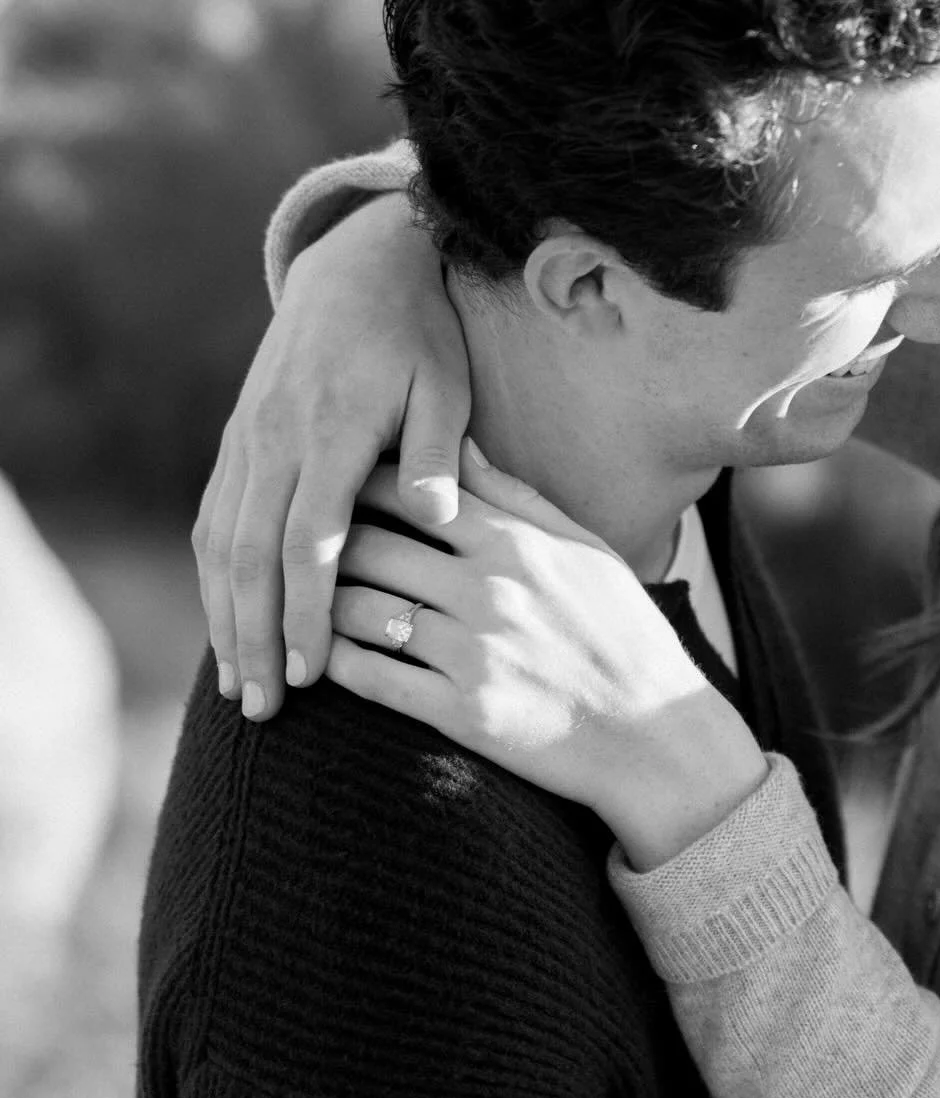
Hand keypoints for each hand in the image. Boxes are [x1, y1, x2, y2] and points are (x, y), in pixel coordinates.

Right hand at [193, 193, 469, 720]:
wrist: (357, 265)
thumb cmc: (419, 335)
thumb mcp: (447, 384)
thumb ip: (441, 454)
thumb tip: (437, 520)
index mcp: (331, 431)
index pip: (309, 540)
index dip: (306, 610)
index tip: (311, 674)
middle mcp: (274, 439)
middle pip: (249, 556)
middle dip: (253, 638)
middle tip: (264, 707)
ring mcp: (246, 439)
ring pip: (219, 544)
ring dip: (224, 619)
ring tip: (237, 686)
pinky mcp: (235, 441)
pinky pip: (211, 519)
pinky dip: (212, 580)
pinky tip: (224, 628)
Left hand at [327, 443, 768, 866]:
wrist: (657, 743)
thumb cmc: (625, 639)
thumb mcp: (586, 554)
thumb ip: (518, 499)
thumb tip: (458, 442)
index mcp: (518, 544)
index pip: (409, 490)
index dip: (357, 479)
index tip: (331, 480)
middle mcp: (491, 592)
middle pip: (368, 544)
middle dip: (323, 539)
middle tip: (291, 541)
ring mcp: (475, 654)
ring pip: (358, 608)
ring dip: (320, 603)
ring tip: (299, 600)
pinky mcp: (464, 715)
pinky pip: (371, 678)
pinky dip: (335, 662)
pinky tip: (322, 656)